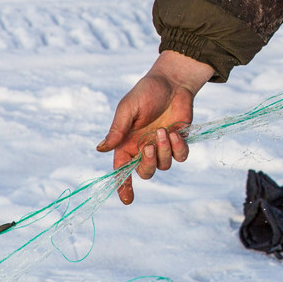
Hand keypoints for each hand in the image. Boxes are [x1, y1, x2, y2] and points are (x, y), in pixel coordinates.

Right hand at [97, 50, 214, 203]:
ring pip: (164, 165)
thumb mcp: (128, 108)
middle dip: (147, 164)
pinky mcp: (179, 141)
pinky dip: (179, 148)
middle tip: (149, 146)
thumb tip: (101, 149)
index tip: (127, 199)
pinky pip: (181, 157)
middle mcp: (144, 148)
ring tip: (164, 130)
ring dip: (164, 151)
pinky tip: (175, 132)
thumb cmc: (146, 92)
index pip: (122, 170)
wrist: (172, 82)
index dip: (124, 186)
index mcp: (127, 143)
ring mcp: (163, 146)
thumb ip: (117, 130)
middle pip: (145, 172)